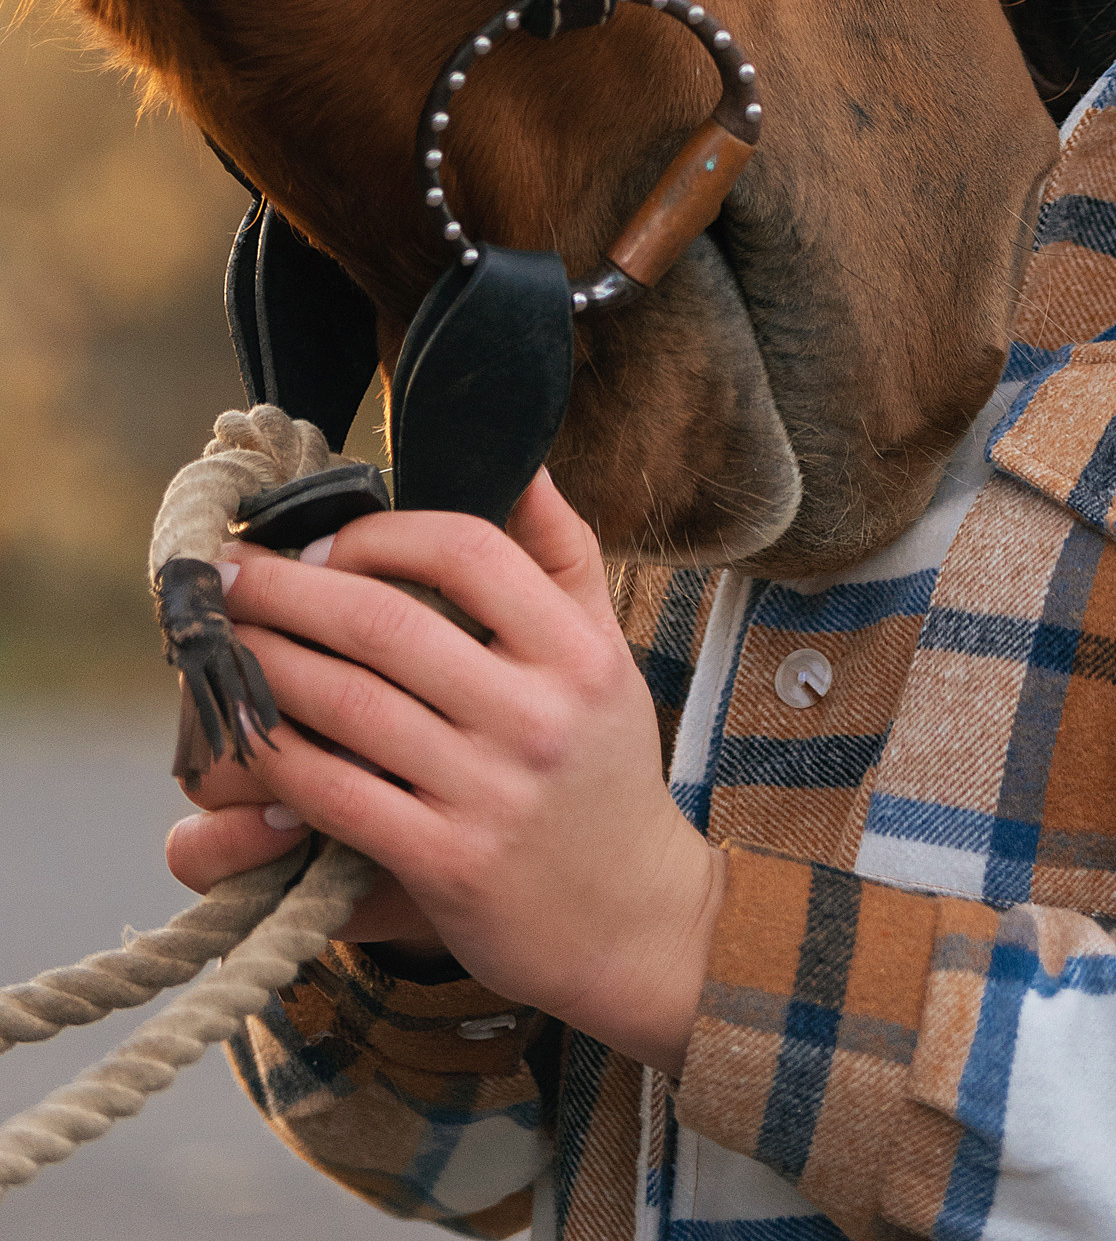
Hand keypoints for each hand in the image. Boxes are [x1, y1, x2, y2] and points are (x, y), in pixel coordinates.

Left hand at [163, 473, 724, 1074]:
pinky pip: (337, 794)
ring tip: (221, 638)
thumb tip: (518, 457)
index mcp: (577, 651)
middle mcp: (537, 716)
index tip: (322, 537)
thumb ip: (563, 553)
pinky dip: (280, 756)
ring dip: (266, 663)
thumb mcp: (606, 653)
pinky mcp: (448, 864)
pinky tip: (245, 731)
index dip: (380, 532)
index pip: (468, 549)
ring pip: (349, 705)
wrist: (632, 920)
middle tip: (228, 570)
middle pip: (388, 623)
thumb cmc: (603, 771)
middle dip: (288, 588)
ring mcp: (491, 792)